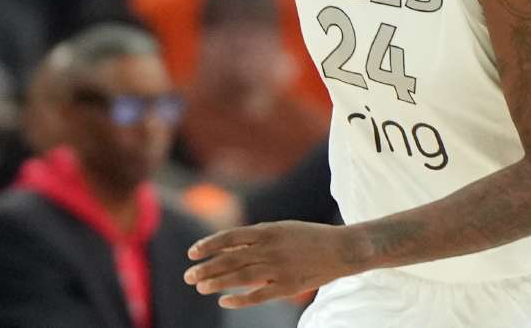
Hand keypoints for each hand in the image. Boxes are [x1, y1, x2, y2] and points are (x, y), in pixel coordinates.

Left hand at [184, 221, 365, 308]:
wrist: (342, 249)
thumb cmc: (309, 237)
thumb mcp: (281, 228)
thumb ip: (257, 236)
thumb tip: (230, 244)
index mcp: (267, 231)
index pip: (229, 237)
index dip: (209, 245)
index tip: (192, 252)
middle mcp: (270, 248)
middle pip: (230, 259)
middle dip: (207, 268)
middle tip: (188, 276)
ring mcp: (279, 268)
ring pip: (240, 277)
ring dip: (218, 282)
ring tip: (200, 287)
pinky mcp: (288, 286)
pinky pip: (259, 295)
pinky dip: (240, 299)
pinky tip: (225, 301)